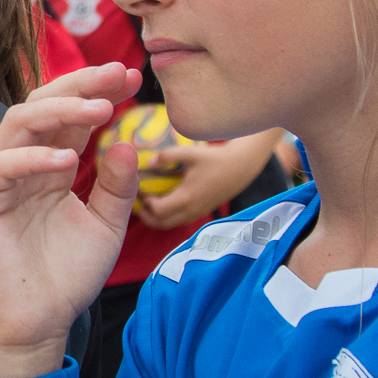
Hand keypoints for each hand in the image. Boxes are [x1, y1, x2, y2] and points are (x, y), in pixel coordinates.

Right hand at [0, 63, 141, 377]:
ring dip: (61, 110)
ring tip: (101, 109)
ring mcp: (1, 178)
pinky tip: (69, 160)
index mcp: (52, 164)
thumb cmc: (67, 275)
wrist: (39, 322)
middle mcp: (25, 163)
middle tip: (119, 72)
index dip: (100, 90)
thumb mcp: (107, 226)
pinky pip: (4, 165)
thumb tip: (127, 142)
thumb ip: (117, 186)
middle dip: (82, 84)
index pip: (73, 114)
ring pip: (20, 122)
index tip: (135, 76)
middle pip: (44, 104)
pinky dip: (35, 158)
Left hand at [134, 129, 283, 229]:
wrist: (241, 167)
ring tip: (146, 203)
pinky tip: (163, 200)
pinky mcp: (201, 212)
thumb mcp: (190, 153)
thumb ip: (168, 156)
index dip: (144, 203)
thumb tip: (149, 161)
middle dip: (146, 216)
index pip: (158, 210)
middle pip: (161, 223)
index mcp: (186, 198)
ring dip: (155, 217)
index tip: (138, 190)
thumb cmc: (215, 158)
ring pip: (170, 224)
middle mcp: (191, 211)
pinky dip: (167, 215)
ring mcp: (197, 213)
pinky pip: (179, 220)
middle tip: (135, 202)